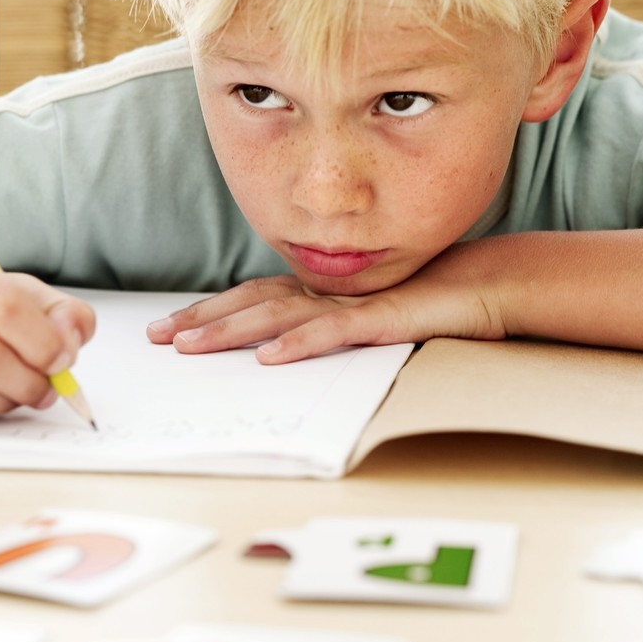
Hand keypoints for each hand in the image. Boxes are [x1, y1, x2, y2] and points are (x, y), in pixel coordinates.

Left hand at [146, 243, 507, 361]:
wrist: (485, 283)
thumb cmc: (427, 301)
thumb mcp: (366, 317)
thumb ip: (327, 326)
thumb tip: (282, 349)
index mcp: (318, 290)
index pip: (251, 299)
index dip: (209, 312)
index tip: (170, 329)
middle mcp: (325, 291)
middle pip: (251, 303)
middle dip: (201, 320)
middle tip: (158, 338)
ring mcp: (350, 301)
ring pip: (279, 315)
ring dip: (232, 331)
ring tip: (192, 347)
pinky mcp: (381, 316)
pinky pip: (334, 331)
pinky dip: (300, 343)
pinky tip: (271, 357)